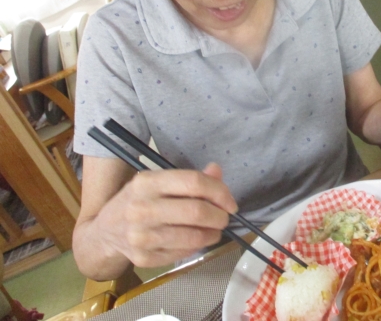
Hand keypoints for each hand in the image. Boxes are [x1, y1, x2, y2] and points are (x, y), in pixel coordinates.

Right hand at [95, 163, 237, 267]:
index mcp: (146, 183)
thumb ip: (189, 178)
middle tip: (224, 217)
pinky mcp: (144, 258)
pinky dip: (196, 246)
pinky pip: (183, 253)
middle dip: (219, 216)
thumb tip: (217, 171)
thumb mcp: (157, 182)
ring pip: (193, 236)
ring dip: (212, 234)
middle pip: (196, 211)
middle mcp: (141, 208)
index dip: (219, 191)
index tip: (229, 201)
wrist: (103, 233)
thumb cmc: (137, 202)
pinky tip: (195, 239)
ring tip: (214, 230)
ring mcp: (141, 236)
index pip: (193, 182)